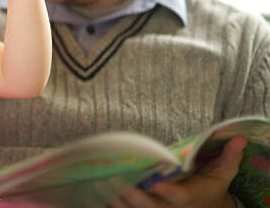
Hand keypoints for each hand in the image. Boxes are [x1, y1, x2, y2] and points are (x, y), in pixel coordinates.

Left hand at [109, 136, 246, 207]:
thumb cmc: (211, 186)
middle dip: (133, 196)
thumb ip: (229, 156)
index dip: (168, 192)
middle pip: (152, 207)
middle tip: (113, 181)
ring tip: (101, 185)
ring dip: (119, 201)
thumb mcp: (223, 172)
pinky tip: (99, 195)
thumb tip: (239, 138)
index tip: (156, 183)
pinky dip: (115, 206)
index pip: (180, 196)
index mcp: (192, 196)